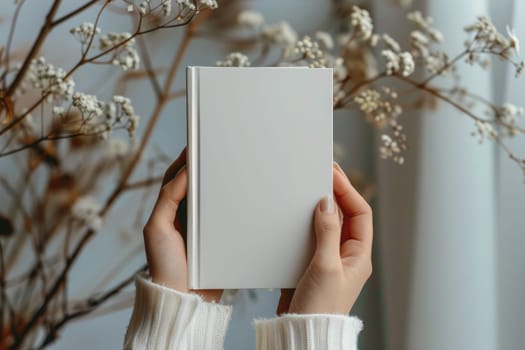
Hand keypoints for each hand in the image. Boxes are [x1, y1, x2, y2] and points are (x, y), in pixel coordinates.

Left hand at [142, 148, 222, 301]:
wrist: (185, 299)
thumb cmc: (165, 266)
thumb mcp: (157, 228)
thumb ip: (167, 199)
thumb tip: (182, 173)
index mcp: (168, 212)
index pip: (175, 180)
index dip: (183, 162)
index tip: (195, 145)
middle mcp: (185, 217)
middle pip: (195, 186)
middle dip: (204, 169)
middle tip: (217, 151)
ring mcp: (202, 229)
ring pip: (213, 200)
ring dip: (220, 185)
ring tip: (231, 168)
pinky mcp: (218, 239)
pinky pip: (227, 217)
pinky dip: (232, 205)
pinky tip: (242, 197)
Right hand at [277, 162, 372, 314]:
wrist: (302, 331)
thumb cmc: (320, 307)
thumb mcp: (325, 266)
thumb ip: (327, 232)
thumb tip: (326, 203)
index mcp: (358, 256)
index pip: (360, 213)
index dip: (348, 190)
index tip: (333, 173)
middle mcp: (346, 255)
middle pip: (345, 215)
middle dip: (334, 194)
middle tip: (320, 173)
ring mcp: (329, 259)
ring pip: (327, 224)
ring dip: (319, 207)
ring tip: (308, 189)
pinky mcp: (312, 263)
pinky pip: (312, 236)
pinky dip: (305, 222)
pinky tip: (296, 215)